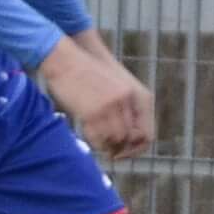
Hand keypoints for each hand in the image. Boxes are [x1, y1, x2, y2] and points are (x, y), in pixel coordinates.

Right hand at [41, 33, 155, 159]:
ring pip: (115, 140)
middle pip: (130, 139)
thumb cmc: (88, 75)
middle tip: (111, 154)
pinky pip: (98, 138)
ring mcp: (111, 106)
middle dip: (121, 150)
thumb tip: (126, 139)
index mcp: (139, 96)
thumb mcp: (116, 88)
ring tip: (99, 144)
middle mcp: (128, 101)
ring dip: (107, 146)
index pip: (147, 134)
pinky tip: (89, 136)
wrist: (65, 60)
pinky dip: (95, 142)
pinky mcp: (93, 111)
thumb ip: (125, 108)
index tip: (125, 152)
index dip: (137, 148)